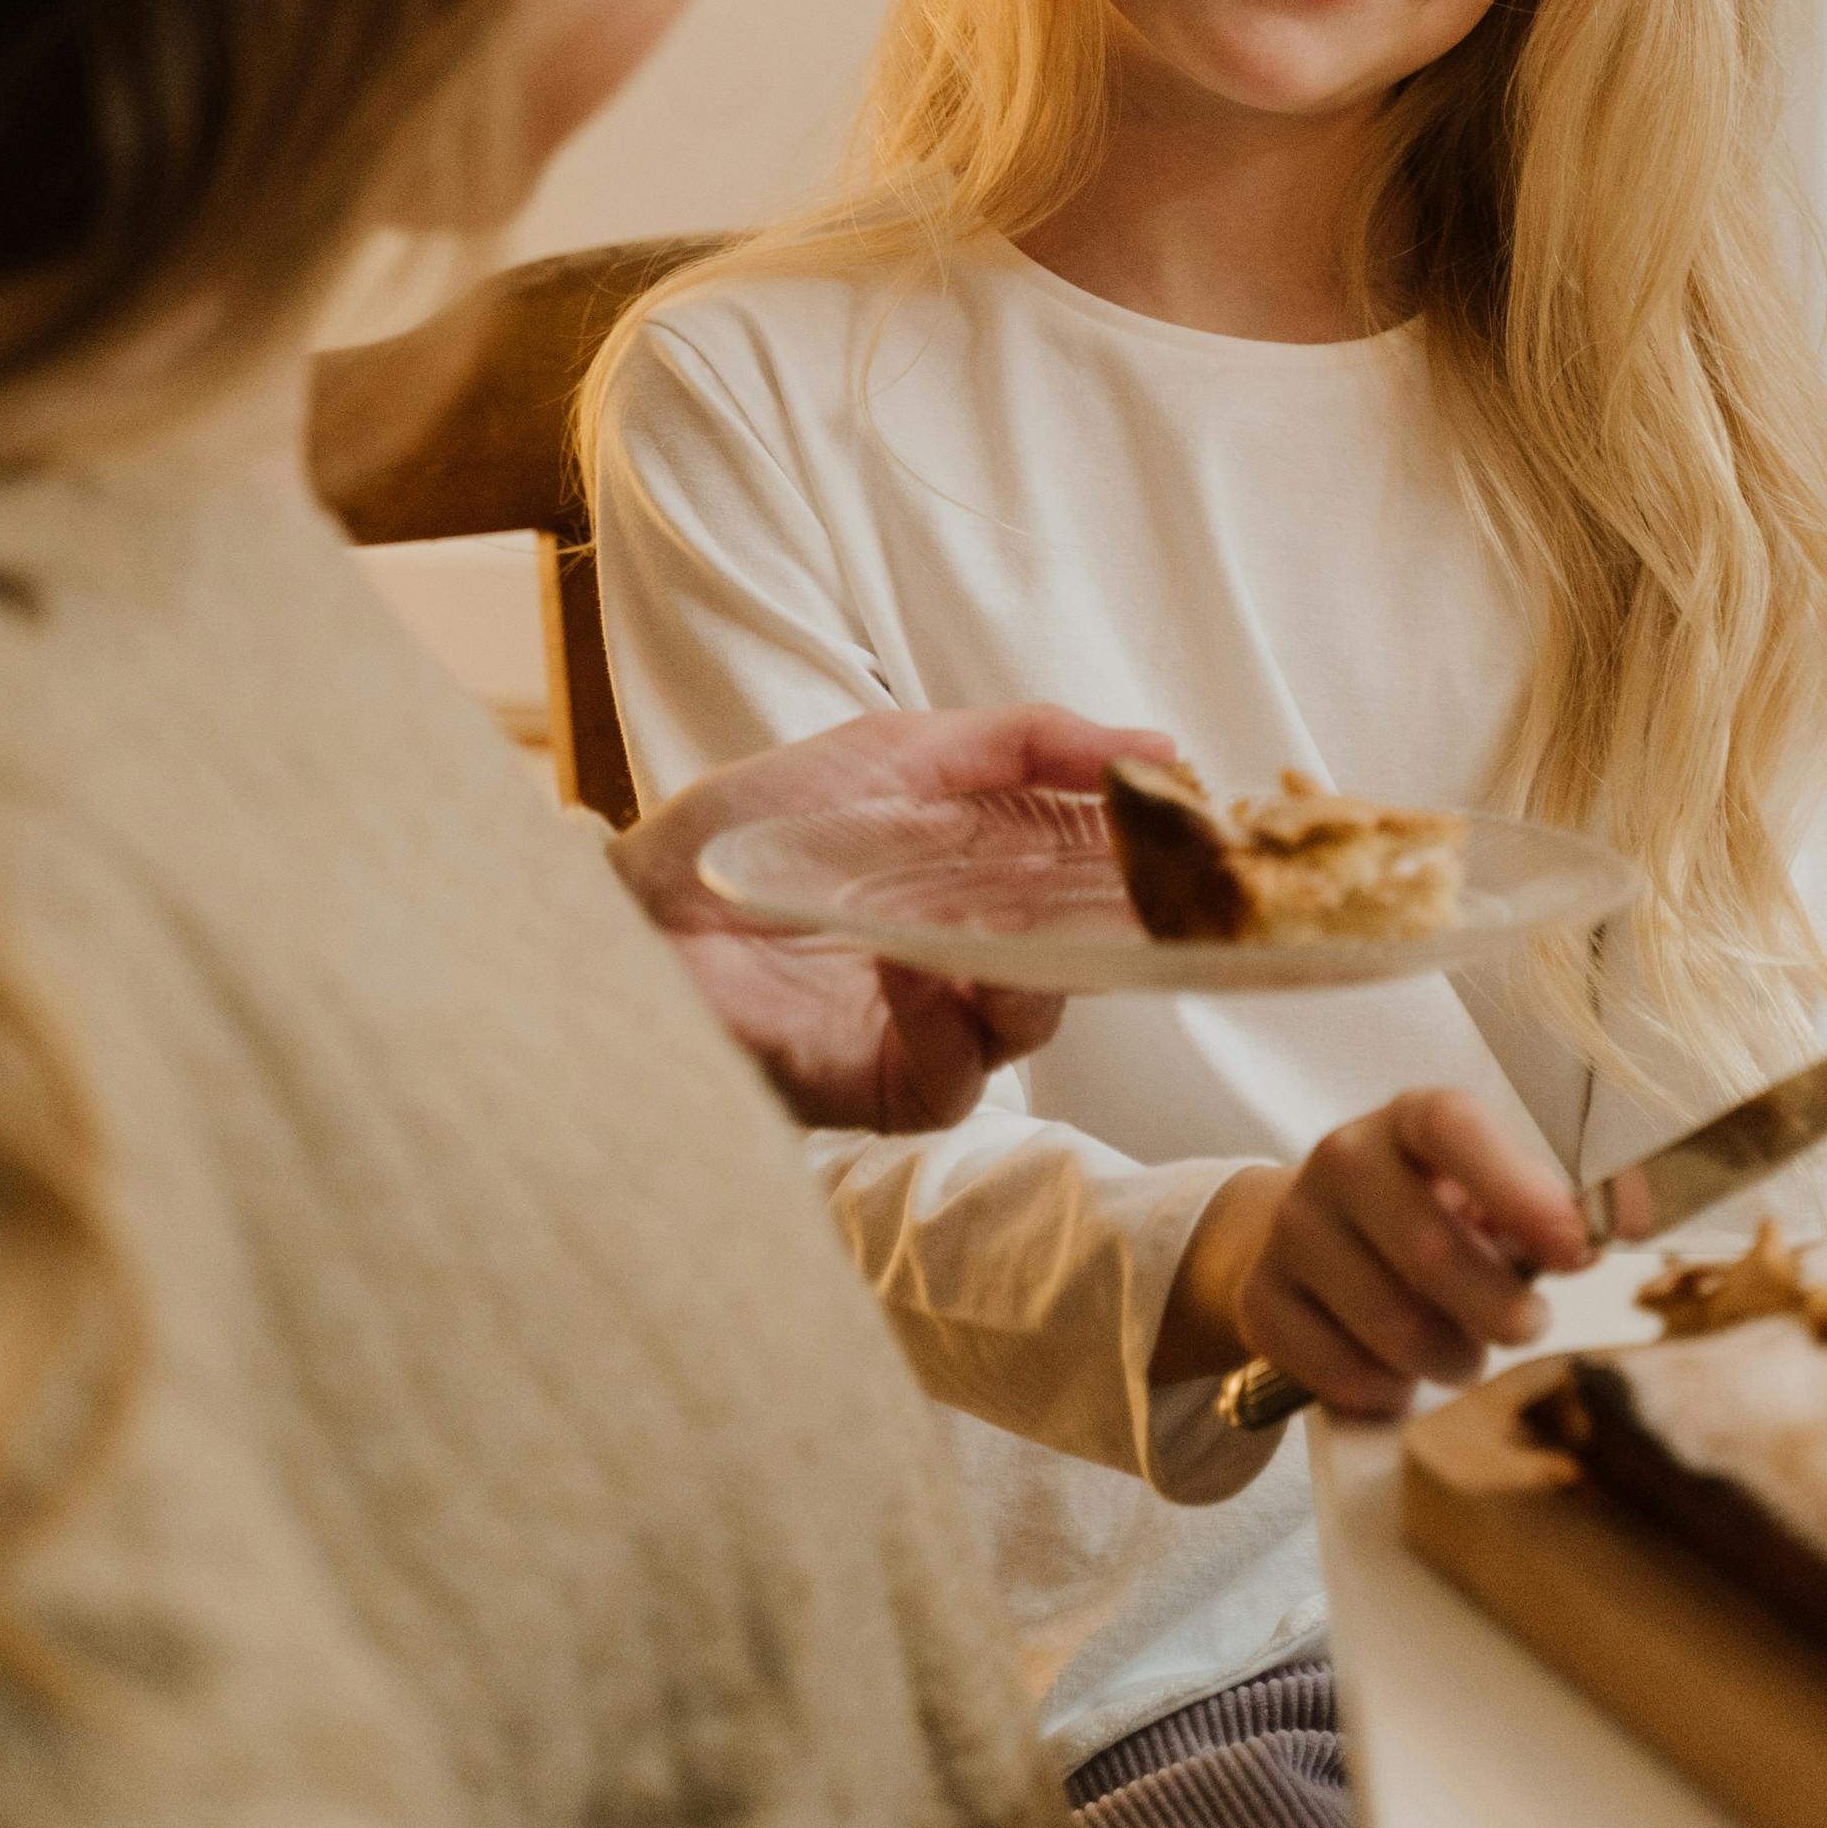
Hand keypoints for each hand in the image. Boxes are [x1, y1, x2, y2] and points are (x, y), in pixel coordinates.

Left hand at [610, 704, 1174, 1134]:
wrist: (636, 910)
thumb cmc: (748, 826)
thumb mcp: (898, 750)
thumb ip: (1027, 742)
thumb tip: (1157, 745)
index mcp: (983, 871)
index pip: (1095, 870)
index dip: (1144, 851)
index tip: (1189, 820)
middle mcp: (972, 950)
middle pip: (1087, 953)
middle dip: (1119, 921)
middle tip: (1143, 885)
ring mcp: (934, 1023)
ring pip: (1037, 1017)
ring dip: (1033, 969)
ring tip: (999, 929)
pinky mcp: (887, 1086)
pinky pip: (958, 1074)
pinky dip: (944, 1016)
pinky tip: (908, 962)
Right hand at [1150, 1090, 1589, 1415]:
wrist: (1313, 1241)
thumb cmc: (1431, 1219)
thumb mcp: (1489, 1200)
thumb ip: (1555, 1214)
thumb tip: (1630, 1218)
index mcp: (1409, 1120)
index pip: (1454, 1127)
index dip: (1518, 1190)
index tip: (1575, 1253)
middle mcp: (1341, 1158)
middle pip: (1429, 1251)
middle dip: (1499, 1312)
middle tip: (1525, 1326)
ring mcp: (1291, 1228)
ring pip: (1392, 1328)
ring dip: (1449, 1361)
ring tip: (1458, 1352)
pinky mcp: (1260, 1301)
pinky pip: (1341, 1375)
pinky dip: (1388, 1394)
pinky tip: (1396, 1374)